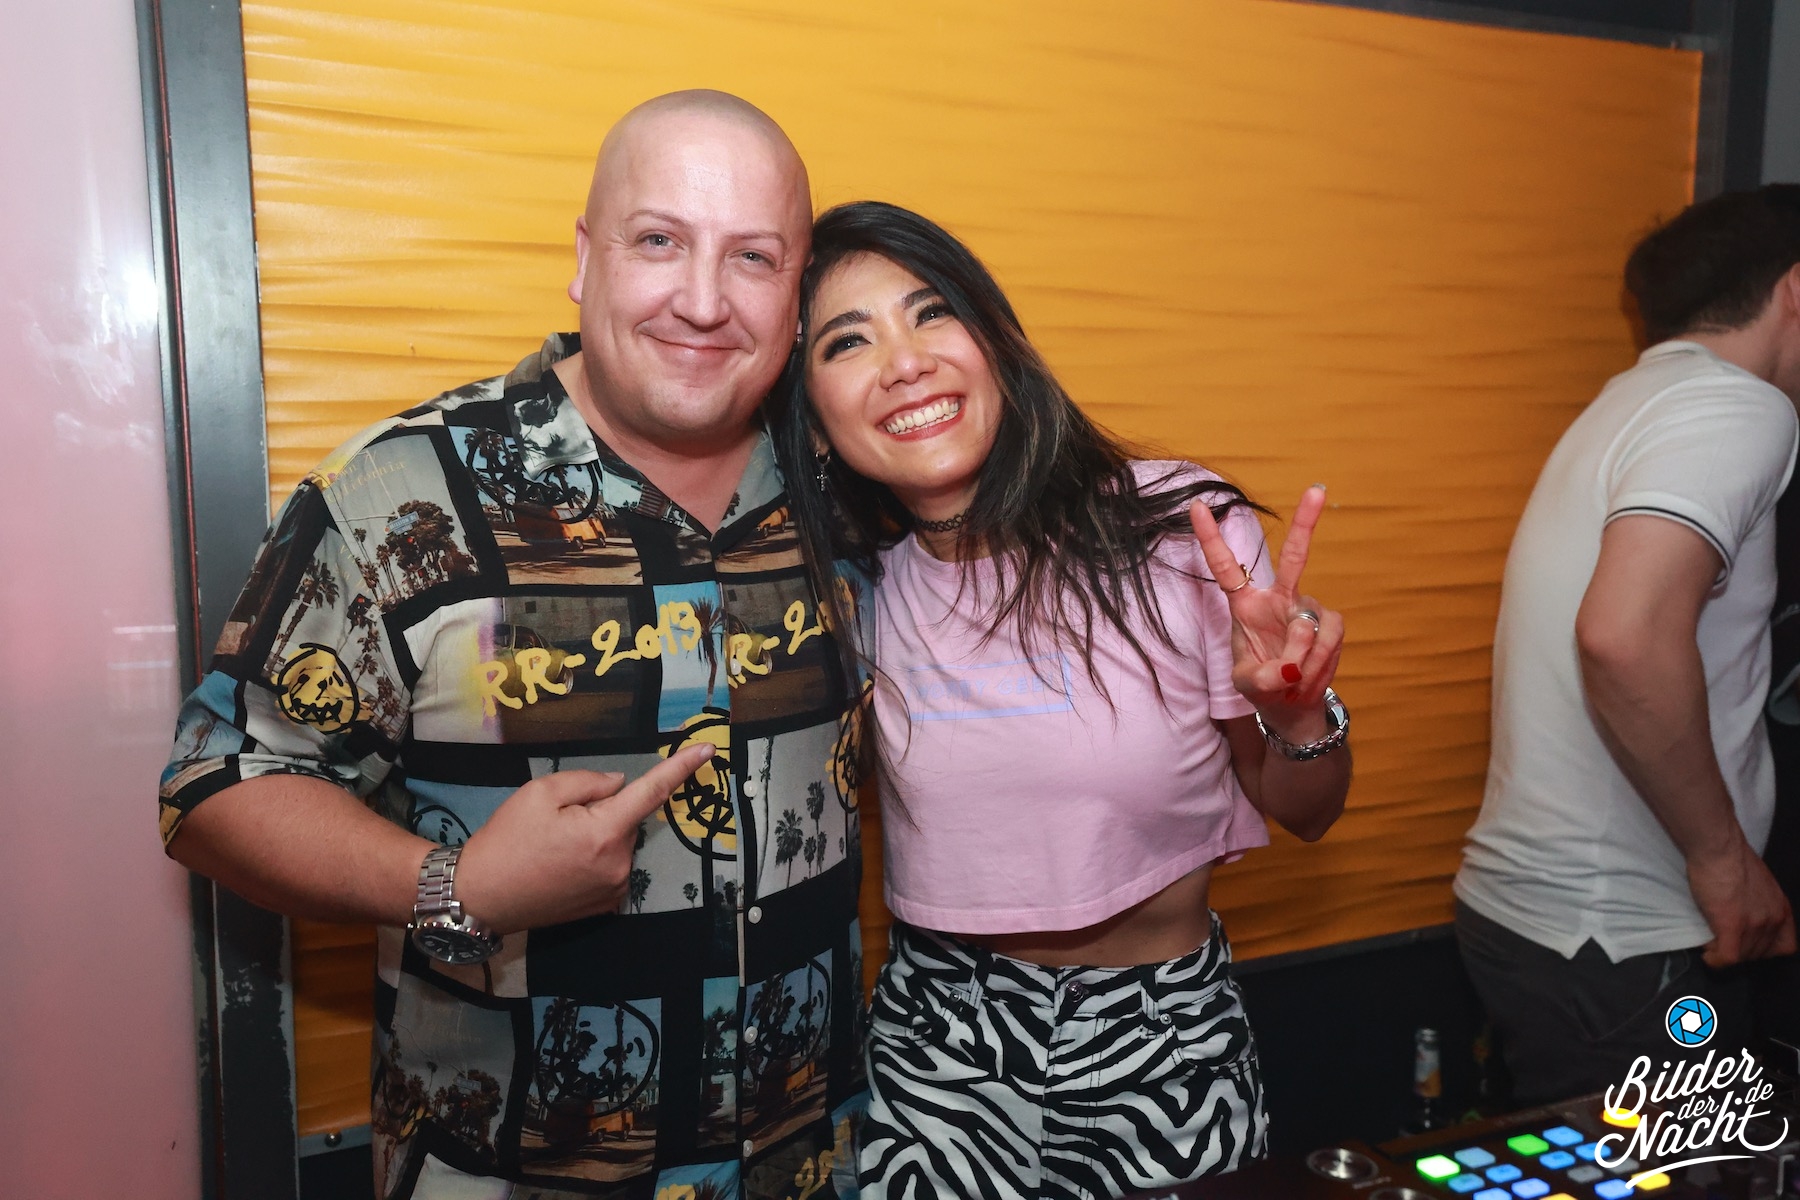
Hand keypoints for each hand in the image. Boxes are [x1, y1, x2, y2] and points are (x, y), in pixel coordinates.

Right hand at [453, 742, 715, 932]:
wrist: (479, 898)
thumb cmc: (506, 841)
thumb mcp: (539, 794)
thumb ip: (588, 782)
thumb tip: (619, 784)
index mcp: (605, 832)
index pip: (652, 792)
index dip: (681, 767)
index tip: (708, 749)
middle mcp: (619, 863)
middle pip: (626, 820)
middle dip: (602, 812)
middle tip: (557, 823)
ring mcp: (614, 888)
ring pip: (618, 843)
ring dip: (597, 837)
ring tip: (552, 848)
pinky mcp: (605, 906)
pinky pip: (611, 867)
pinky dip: (594, 859)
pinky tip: (561, 866)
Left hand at [1190, 484, 1344, 741]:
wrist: (1291, 703)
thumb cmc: (1262, 684)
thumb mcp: (1248, 686)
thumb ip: (1262, 679)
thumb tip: (1289, 668)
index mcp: (1245, 605)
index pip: (1226, 567)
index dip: (1210, 538)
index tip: (1196, 506)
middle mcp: (1278, 598)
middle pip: (1294, 556)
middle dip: (1306, 522)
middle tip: (1317, 488)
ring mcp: (1306, 608)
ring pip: (1307, 627)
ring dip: (1300, 659)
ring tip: (1291, 679)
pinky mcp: (1330, 622)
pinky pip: (1327, 638)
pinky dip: (1318, 662)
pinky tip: (1308, 674)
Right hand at [1687, 837, 1796, 966]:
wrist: (1718, 848)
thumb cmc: (1732, 858)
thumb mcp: (1759, 884)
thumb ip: (1759, 904)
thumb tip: (1744, 914)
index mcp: (1782, 909)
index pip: (1785, 947)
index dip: (1764, 949)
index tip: (1747, 942)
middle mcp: (1773, 920)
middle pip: (1759, 954)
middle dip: (1739, 951)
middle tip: (1721, 940)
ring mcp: (1754, 925)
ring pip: (1742, 956)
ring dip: (1724, 953)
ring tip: (1710, 942)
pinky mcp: (1732, 926)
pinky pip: (1727, 957)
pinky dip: (1716, 960)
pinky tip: (1708, 955)